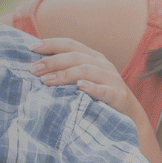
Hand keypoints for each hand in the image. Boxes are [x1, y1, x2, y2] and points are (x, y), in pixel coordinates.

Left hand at [29, 38, 143, 122]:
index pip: (70, 44)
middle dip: (52, 61)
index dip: (51, 44)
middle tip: (33, 70)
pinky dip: (91, 87)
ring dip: (64, 74)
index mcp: (93, 57)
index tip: (31, 48)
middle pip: (75, 56)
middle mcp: (103, 64)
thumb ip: (67, 73)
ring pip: (86, 71)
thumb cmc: (99, 99)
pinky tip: (79, 87)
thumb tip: (37, 70)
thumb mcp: (84, 81)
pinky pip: (104, 90)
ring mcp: (112, 79)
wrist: (130, 118)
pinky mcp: (119, 96)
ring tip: (45, 81)